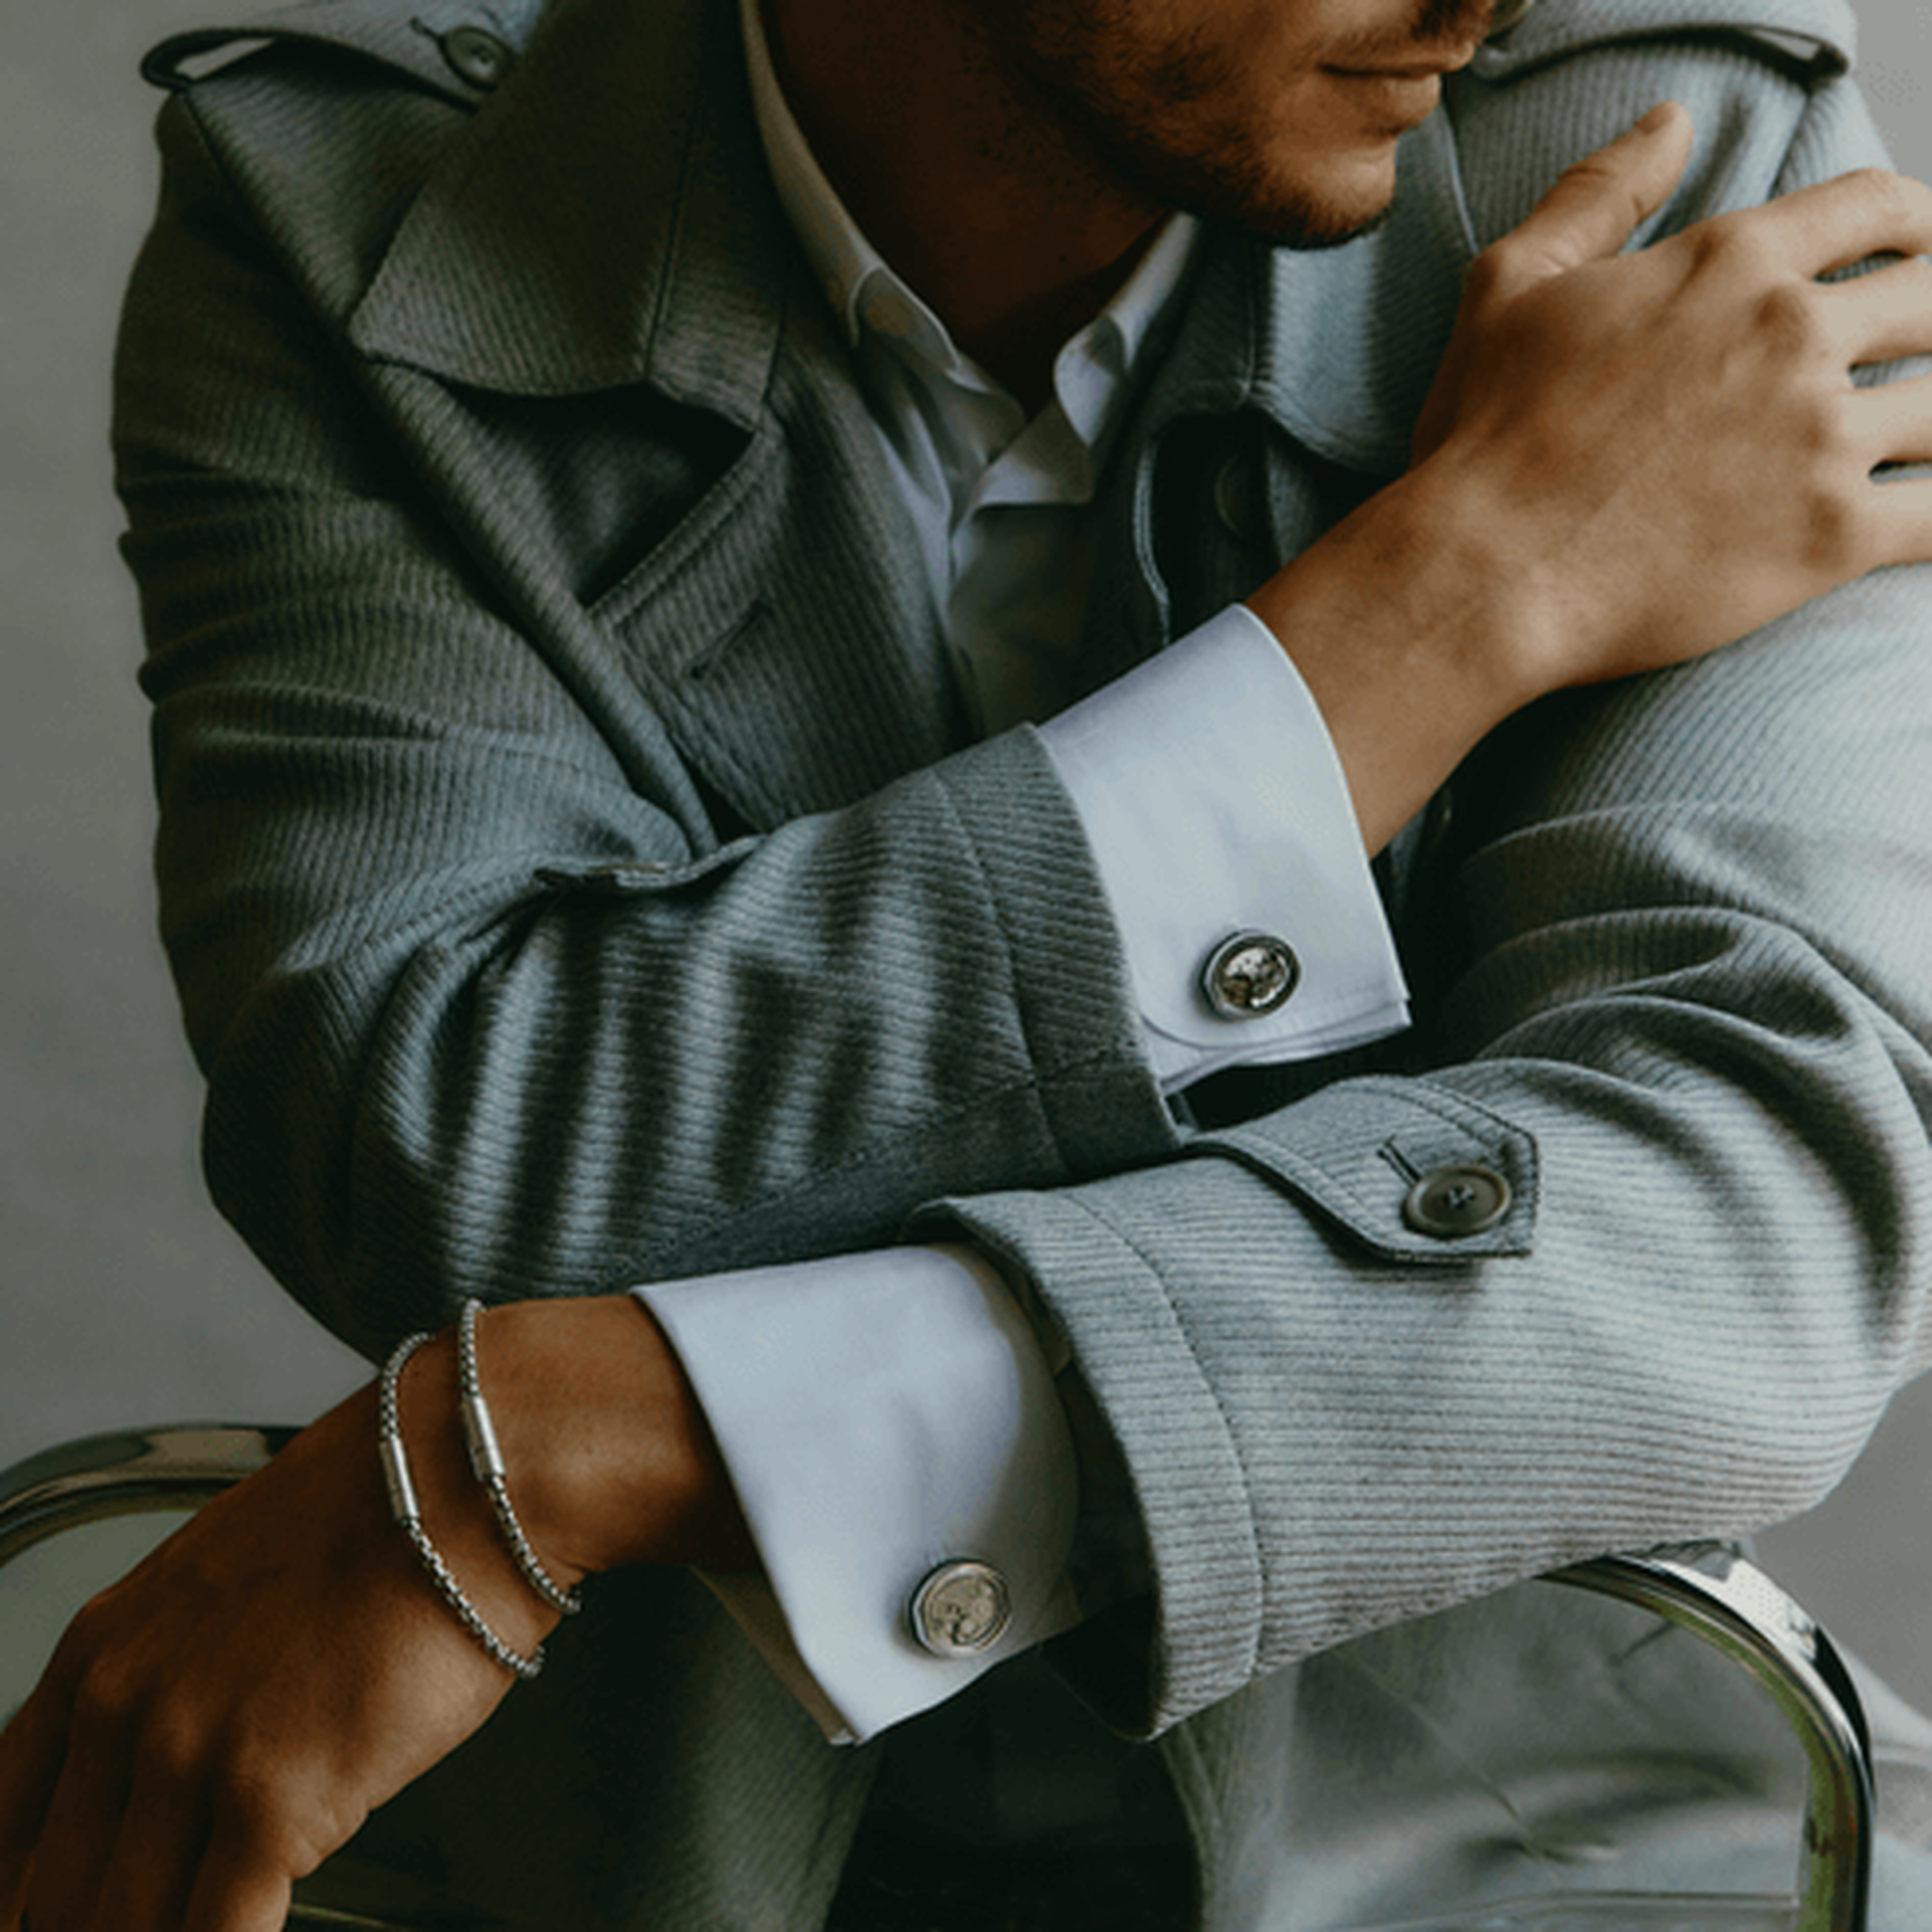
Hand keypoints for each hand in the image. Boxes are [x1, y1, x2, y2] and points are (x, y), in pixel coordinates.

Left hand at [0, 1298, 748, 1931]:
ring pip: (128, 1925)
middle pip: (59, 1893)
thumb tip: (186, 1761)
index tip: (55, 1904)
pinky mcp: (271, 1806)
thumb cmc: (385, 1511)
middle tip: (148, 1919)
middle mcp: (124, 1710)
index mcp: (101, 1652)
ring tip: (211, 1924)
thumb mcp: (230, 1578)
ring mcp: (191, 1760)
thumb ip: (181, 1674)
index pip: (6, 1823)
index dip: (27, 1888)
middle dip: (98, 1922)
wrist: (467, 1477)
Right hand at [1413, 100, 1931, 686]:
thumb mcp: (1511, 284)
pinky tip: (1931, 524)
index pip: (1876, 206)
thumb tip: (1671, 121)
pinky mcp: (1833, 540)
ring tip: (1927, 443)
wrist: (1484, 572)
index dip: (1915, 223)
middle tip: (1925, 356)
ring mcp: (1821, 438)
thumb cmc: (1483, 438)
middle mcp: (1794, 334)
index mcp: (1731, 261)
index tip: (1920, 252)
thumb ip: (1598, 193)